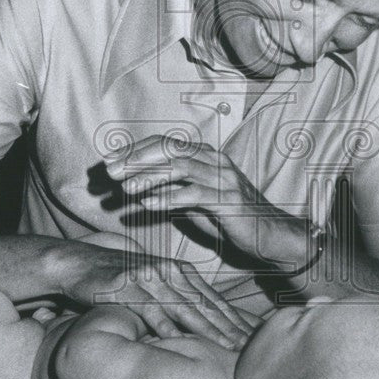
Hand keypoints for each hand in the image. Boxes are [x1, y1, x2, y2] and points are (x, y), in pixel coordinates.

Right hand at [67, 247, 258, 348]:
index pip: (213, 300)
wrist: (79, 264)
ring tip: (229, 347)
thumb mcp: (153, 285)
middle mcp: (169, 272)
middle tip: (252, 347)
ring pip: (185, 308)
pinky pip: (150, 310)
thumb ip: (177, 299)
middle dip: (231, 327)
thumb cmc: (119, 280)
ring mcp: (149, 278)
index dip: (235, 320)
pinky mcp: (127, 286)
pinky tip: (182, 341)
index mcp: (179, 271)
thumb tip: (202, 323)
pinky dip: (167, 327)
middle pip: (206, 305)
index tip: (254, 338)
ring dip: (209, 329)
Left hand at [104, 136, 309, 271]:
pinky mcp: (229, 200)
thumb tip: (137, 186)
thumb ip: (172, 189)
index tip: (109, 160)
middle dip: (137, 159)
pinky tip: (148, 205)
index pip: (165, 143)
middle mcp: (214, 161)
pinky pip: (194, 194)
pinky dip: (169, 198)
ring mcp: (223, 179)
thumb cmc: (229, 218)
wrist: (269, 235)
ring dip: (150, 176)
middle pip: (170, 150)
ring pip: (181, 168)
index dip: (135, 150)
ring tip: (126, 188)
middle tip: (111, 171)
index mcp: (205, 156)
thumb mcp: (195, 200)